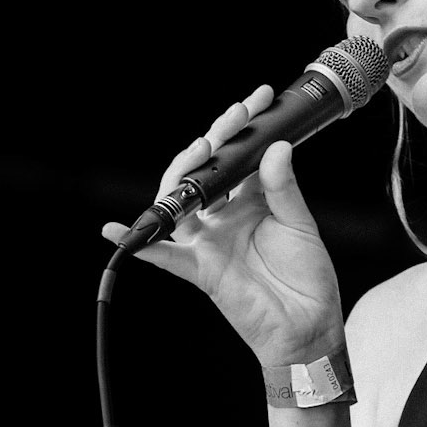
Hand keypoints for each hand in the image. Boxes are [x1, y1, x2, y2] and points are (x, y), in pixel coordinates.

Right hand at [100, 87, 345, 368]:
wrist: (309, 326)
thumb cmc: (307, 277)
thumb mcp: (301, 225)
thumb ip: (284, 188)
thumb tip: (276, 148)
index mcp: (251, 201)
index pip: (239, 156)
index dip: (244, 128)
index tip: (258, 100)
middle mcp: (225, 217)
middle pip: (206, 171)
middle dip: (216, 139)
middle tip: (233, 117)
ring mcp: (210, 241)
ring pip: (181, 201)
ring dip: (183, 174)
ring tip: (200, 149)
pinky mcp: (201, 269)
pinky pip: (164, 255)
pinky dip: (139, 243)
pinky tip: (116, 230)